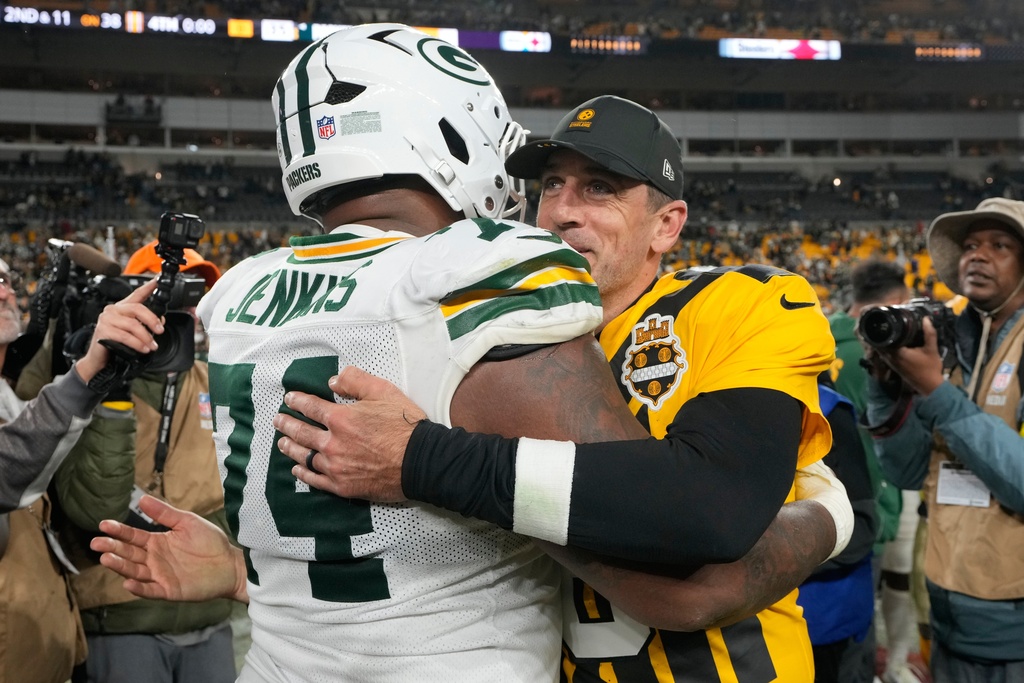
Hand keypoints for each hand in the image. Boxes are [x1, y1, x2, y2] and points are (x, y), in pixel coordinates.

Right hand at [75, 279, 163, 383]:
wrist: (98, 359)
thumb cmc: (115, 344)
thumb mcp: (133, 332)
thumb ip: (145, 324)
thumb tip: (160, 321)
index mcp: (122, 308)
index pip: (136, 294)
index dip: (148, 287)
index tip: (158, 280)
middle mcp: (113, 310)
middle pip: (137, 308)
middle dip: (152, 320)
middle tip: (160, 330)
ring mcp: (106, 319)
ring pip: (132, 325)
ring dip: (146, 337)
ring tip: (152, 346)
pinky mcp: (103, 331)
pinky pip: (125, 336)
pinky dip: (137, 344)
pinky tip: (143, 349)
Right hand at [90, 495, 247, 603]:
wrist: (231, 563)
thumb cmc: (210, 542)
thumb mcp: (187, 522)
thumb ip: (165, 513)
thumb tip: (141, 498)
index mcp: (157, 542)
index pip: (133, 536)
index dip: (118, 531)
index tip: (103, 525)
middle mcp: (155, 560)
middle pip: (129, 554)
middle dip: (112, 548)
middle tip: (96, 543)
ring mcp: (160, 576)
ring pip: (135, 571)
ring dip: (120, 566)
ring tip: (106, 558)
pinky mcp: (169, 590)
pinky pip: (150, 590)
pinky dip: (139, 588)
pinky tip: (127, 582)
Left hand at [273, 366, 426, 501]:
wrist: (420, 461)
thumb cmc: (405, 426)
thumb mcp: (383, 392)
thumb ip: (355, 381)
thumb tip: (333, 381)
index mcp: (341, 419)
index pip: (311, 407)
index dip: (298, 401)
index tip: (290, 399)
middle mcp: (332, 443)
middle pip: (302, 432)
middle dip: (287, 424)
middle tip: (278, 420)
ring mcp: (335, 466)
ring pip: (304, 456)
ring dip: (290, 447)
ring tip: (282, 443)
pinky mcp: (342, 486)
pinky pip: (315, 479)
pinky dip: (303, 472)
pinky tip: (297, 468)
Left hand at [876, 317, 944, 395]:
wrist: (931, 386)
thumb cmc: (930, 368)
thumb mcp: (932, 349)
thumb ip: (929, 333)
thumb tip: (926, 319)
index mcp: (897, 353)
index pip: (884, 339)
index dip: (882, 330)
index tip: (883, 322)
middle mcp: (891, 358)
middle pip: (880, 344)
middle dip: (881, 335)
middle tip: (885, 325)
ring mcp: (891, 364)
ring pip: (882, 350)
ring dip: (883, 342)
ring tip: (887, 331)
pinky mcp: (894, 367)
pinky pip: (885, 355)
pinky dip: (886, 348)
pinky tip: (893, 343)